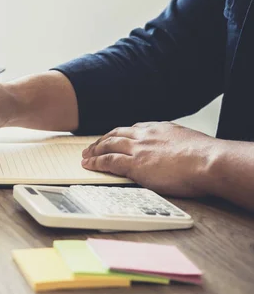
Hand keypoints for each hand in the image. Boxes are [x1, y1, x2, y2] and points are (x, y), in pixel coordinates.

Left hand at [81, 122, 221, 196]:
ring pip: (108, 146)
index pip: (133, 129)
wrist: (208, 161)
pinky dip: (96, 162)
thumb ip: (176, 143)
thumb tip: (177, 151)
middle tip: (92, 146)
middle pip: (116, 134)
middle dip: (102, 140)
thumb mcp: (188, 141)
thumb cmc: (205, 156)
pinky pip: (108, 162)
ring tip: (86, 155)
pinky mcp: (135, 165)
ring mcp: (138, 149)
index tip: (114, 137)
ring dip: (94, 150)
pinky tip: (88, 164)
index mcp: (158, 128)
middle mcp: (145, 135)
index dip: (120, 134)